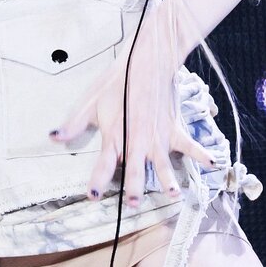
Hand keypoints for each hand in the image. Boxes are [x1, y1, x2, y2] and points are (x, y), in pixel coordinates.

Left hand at [50, 18, 214, 205]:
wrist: (145, 61)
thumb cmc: (116, 81)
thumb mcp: (89, 101)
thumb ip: (73, 124)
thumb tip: (52, 137)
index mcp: (115, 136)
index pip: (103, 165)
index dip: (96, 181)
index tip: (91, 196)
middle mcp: (137, 141)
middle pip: (136, 171)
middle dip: (135, 189)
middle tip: (134, 205)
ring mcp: (157, 137)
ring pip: (163, 164)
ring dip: (168, 179)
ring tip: (173, 195)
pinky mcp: (173, 128)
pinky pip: (189, 145)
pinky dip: (201, 154)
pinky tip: (213, 164)